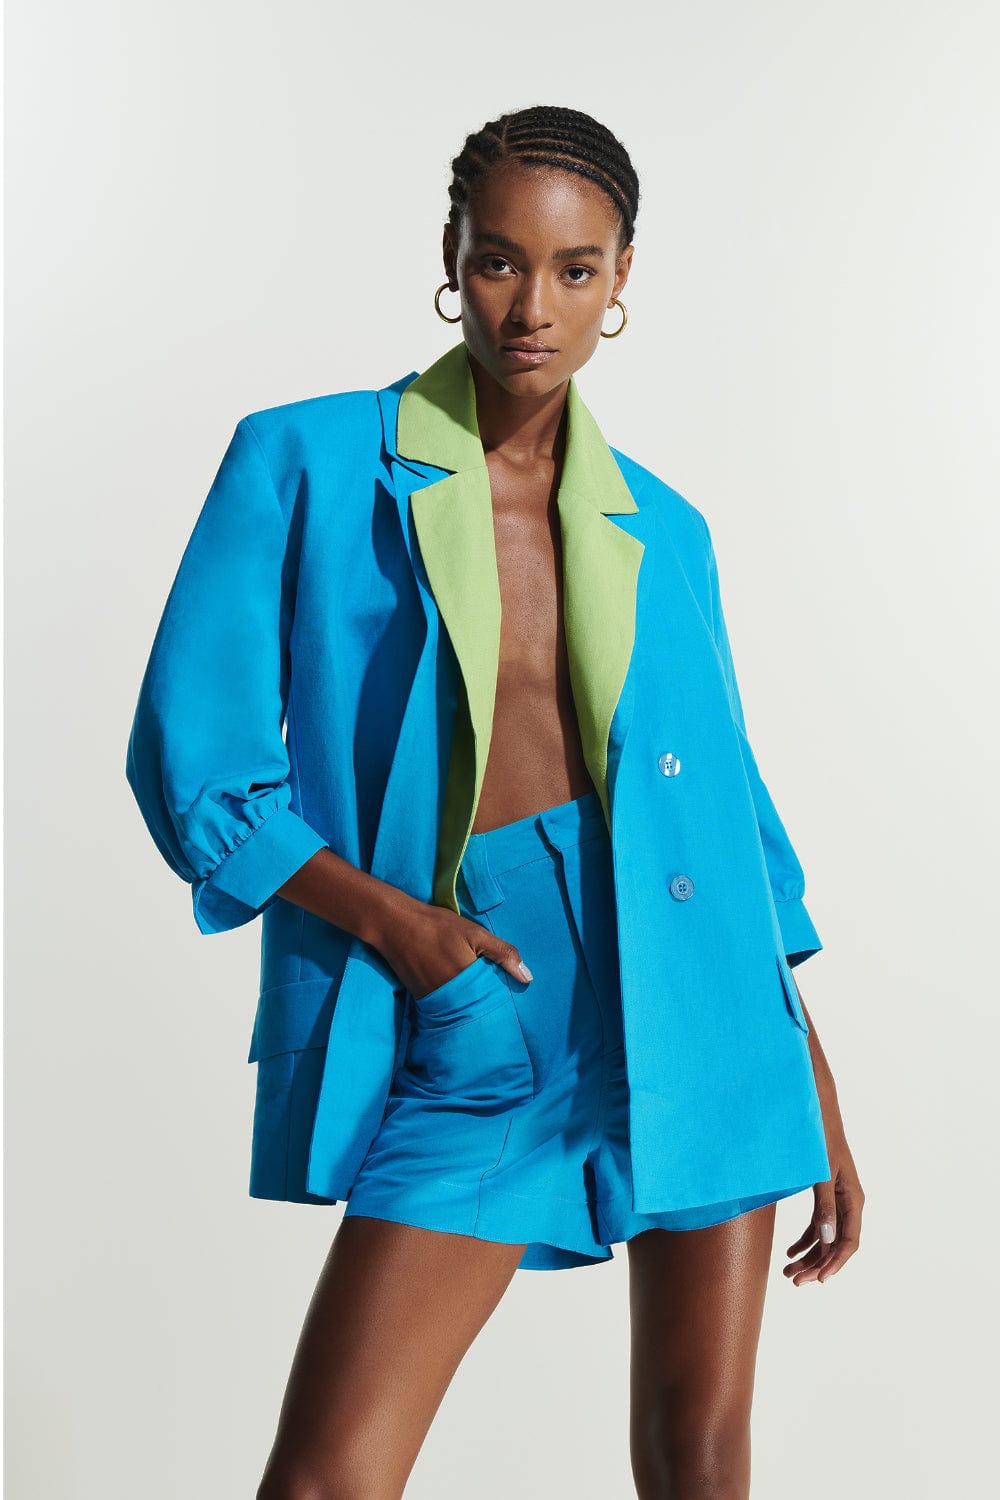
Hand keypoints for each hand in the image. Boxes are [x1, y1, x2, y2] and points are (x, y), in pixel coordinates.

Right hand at [373, 899, 533, 1001]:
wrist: (395, 924)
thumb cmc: (438, 925)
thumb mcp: (475, 933)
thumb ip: (502, 954)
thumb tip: (528, 979)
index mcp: (468, 981)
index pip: (493, 1000)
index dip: (500, 997)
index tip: (503, 992)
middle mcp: (450, 996)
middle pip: (476, 1007)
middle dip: (484, 1002)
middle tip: (487, 991)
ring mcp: (433, 999)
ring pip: (459, 1009)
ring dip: (467, 1003)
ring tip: (470, 989)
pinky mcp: (420, 998)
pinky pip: (442, 1006)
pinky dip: (450, 1001)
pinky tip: (452, 987)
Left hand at [783, 1130, 864, 1284]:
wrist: (814, 1112)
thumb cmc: (820, 1140)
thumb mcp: (822, 1173)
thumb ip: (824, 1205)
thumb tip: (827, 1239)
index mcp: (853, 1199)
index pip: (849, 1242)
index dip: (835, 1263)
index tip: (819, 1279)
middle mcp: (848, 1203)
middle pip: (836, 1245)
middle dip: (817, 1265)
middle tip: (795, 1281)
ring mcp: (837, 1200)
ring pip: (826, 1238)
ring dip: (809, 1256)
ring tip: (788, 1272)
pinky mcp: (824, 1195)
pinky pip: (818, 1225)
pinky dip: (805, 1240)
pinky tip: (790, 1252)